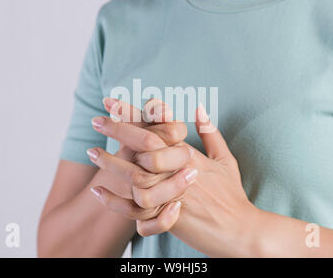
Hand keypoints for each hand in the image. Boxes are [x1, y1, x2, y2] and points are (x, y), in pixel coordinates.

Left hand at [91, 103, 258, 255]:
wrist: (240, 231)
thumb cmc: (232, 195)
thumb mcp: (225, 160)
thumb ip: (211, 133)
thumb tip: (199, 109)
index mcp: (189, 154)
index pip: (157, 127)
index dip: (134, 112)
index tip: (112, 101)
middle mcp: (179, 170)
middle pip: (143, 145)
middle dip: (117, 129)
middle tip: (96, 120)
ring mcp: (173, 194)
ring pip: (135, 175)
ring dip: (111, 163)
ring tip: (92, 152)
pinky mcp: (168, 217)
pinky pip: (135, 209)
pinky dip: (114, 201)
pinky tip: (98, 191)